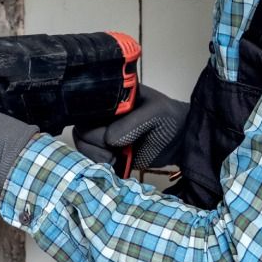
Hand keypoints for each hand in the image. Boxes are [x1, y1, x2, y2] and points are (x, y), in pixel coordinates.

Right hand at [74, 85, 188, 168]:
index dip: (92, 121)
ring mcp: (102, 133)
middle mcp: (102, 114)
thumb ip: (133, 123)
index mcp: (111, 96)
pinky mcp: (105, 151)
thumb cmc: (169, 121)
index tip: (109, 133)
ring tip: (119, 155)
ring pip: (83, 145)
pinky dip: (101, 164)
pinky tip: (117, 162)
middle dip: (98, 143)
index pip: (85, 107)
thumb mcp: (156, 113)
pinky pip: (91, 158)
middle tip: (118, 147)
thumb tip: (109, 139)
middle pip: (81, 129)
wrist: (179, 142)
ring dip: (99, 155)